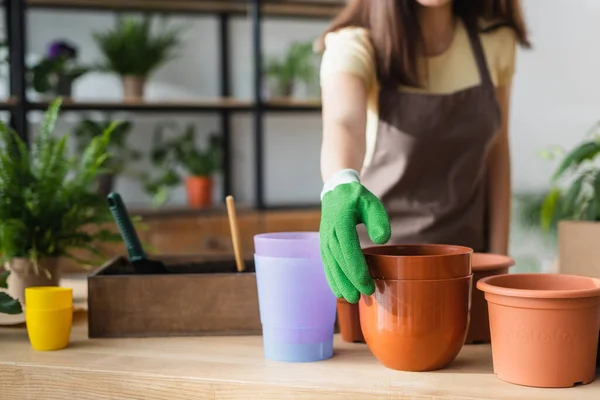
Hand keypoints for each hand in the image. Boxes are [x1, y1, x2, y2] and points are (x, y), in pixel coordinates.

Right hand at [320, 170, 390, 302]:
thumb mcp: (372, 202)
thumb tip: (381, 240)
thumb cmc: (357, 199)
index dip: (357, 270)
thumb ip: (378, 220)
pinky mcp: (324, 245)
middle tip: (361, 298)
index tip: (368, 285)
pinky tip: (339, 290)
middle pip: (339, 262)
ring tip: (350, 299)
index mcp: (340, 222)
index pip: (348, 250)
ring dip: (339, 283)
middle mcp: (329, 233)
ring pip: (330, 266)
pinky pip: (326, 264)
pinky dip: (332, 278)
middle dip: (349, 282)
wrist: (336, 191)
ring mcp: (324, 240)